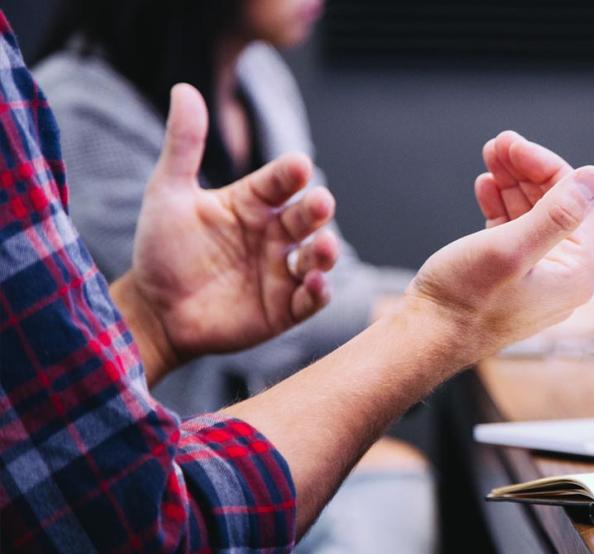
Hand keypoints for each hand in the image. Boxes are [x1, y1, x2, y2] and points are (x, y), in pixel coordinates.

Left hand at [113, 84, 338, 380]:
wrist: (153, 311)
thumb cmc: (162, 250)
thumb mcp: (168, 193)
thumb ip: (183, 145)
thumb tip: (184, 88)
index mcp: (253, 203)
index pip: (280, 181)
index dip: (290, 174)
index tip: (297, 166)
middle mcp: (274, 234)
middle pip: (306, 217)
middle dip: (317, 209)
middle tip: (320, 203)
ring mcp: (282, 271)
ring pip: (317, 256)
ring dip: (326, 251)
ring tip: (324, 247)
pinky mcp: (284, 309)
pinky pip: (310, 299)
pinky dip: (318, 292)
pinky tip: (314, 284)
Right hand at [407, 131, 593, 360]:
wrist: (425, 338)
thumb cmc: (465, 301)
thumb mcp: (511, 249)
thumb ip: (556, 214)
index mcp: (576, 273)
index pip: (576, 201)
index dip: (545, 166)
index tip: (512, 144)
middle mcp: (562, 277)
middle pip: (555, 205)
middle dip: (526, 171)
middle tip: (498, 143)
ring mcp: (536, 277)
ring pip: (532, 215)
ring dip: (512, 183)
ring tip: (489, 158)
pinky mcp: (509, 277)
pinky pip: (514, 232)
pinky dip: (501, 206)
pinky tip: (485, 187)